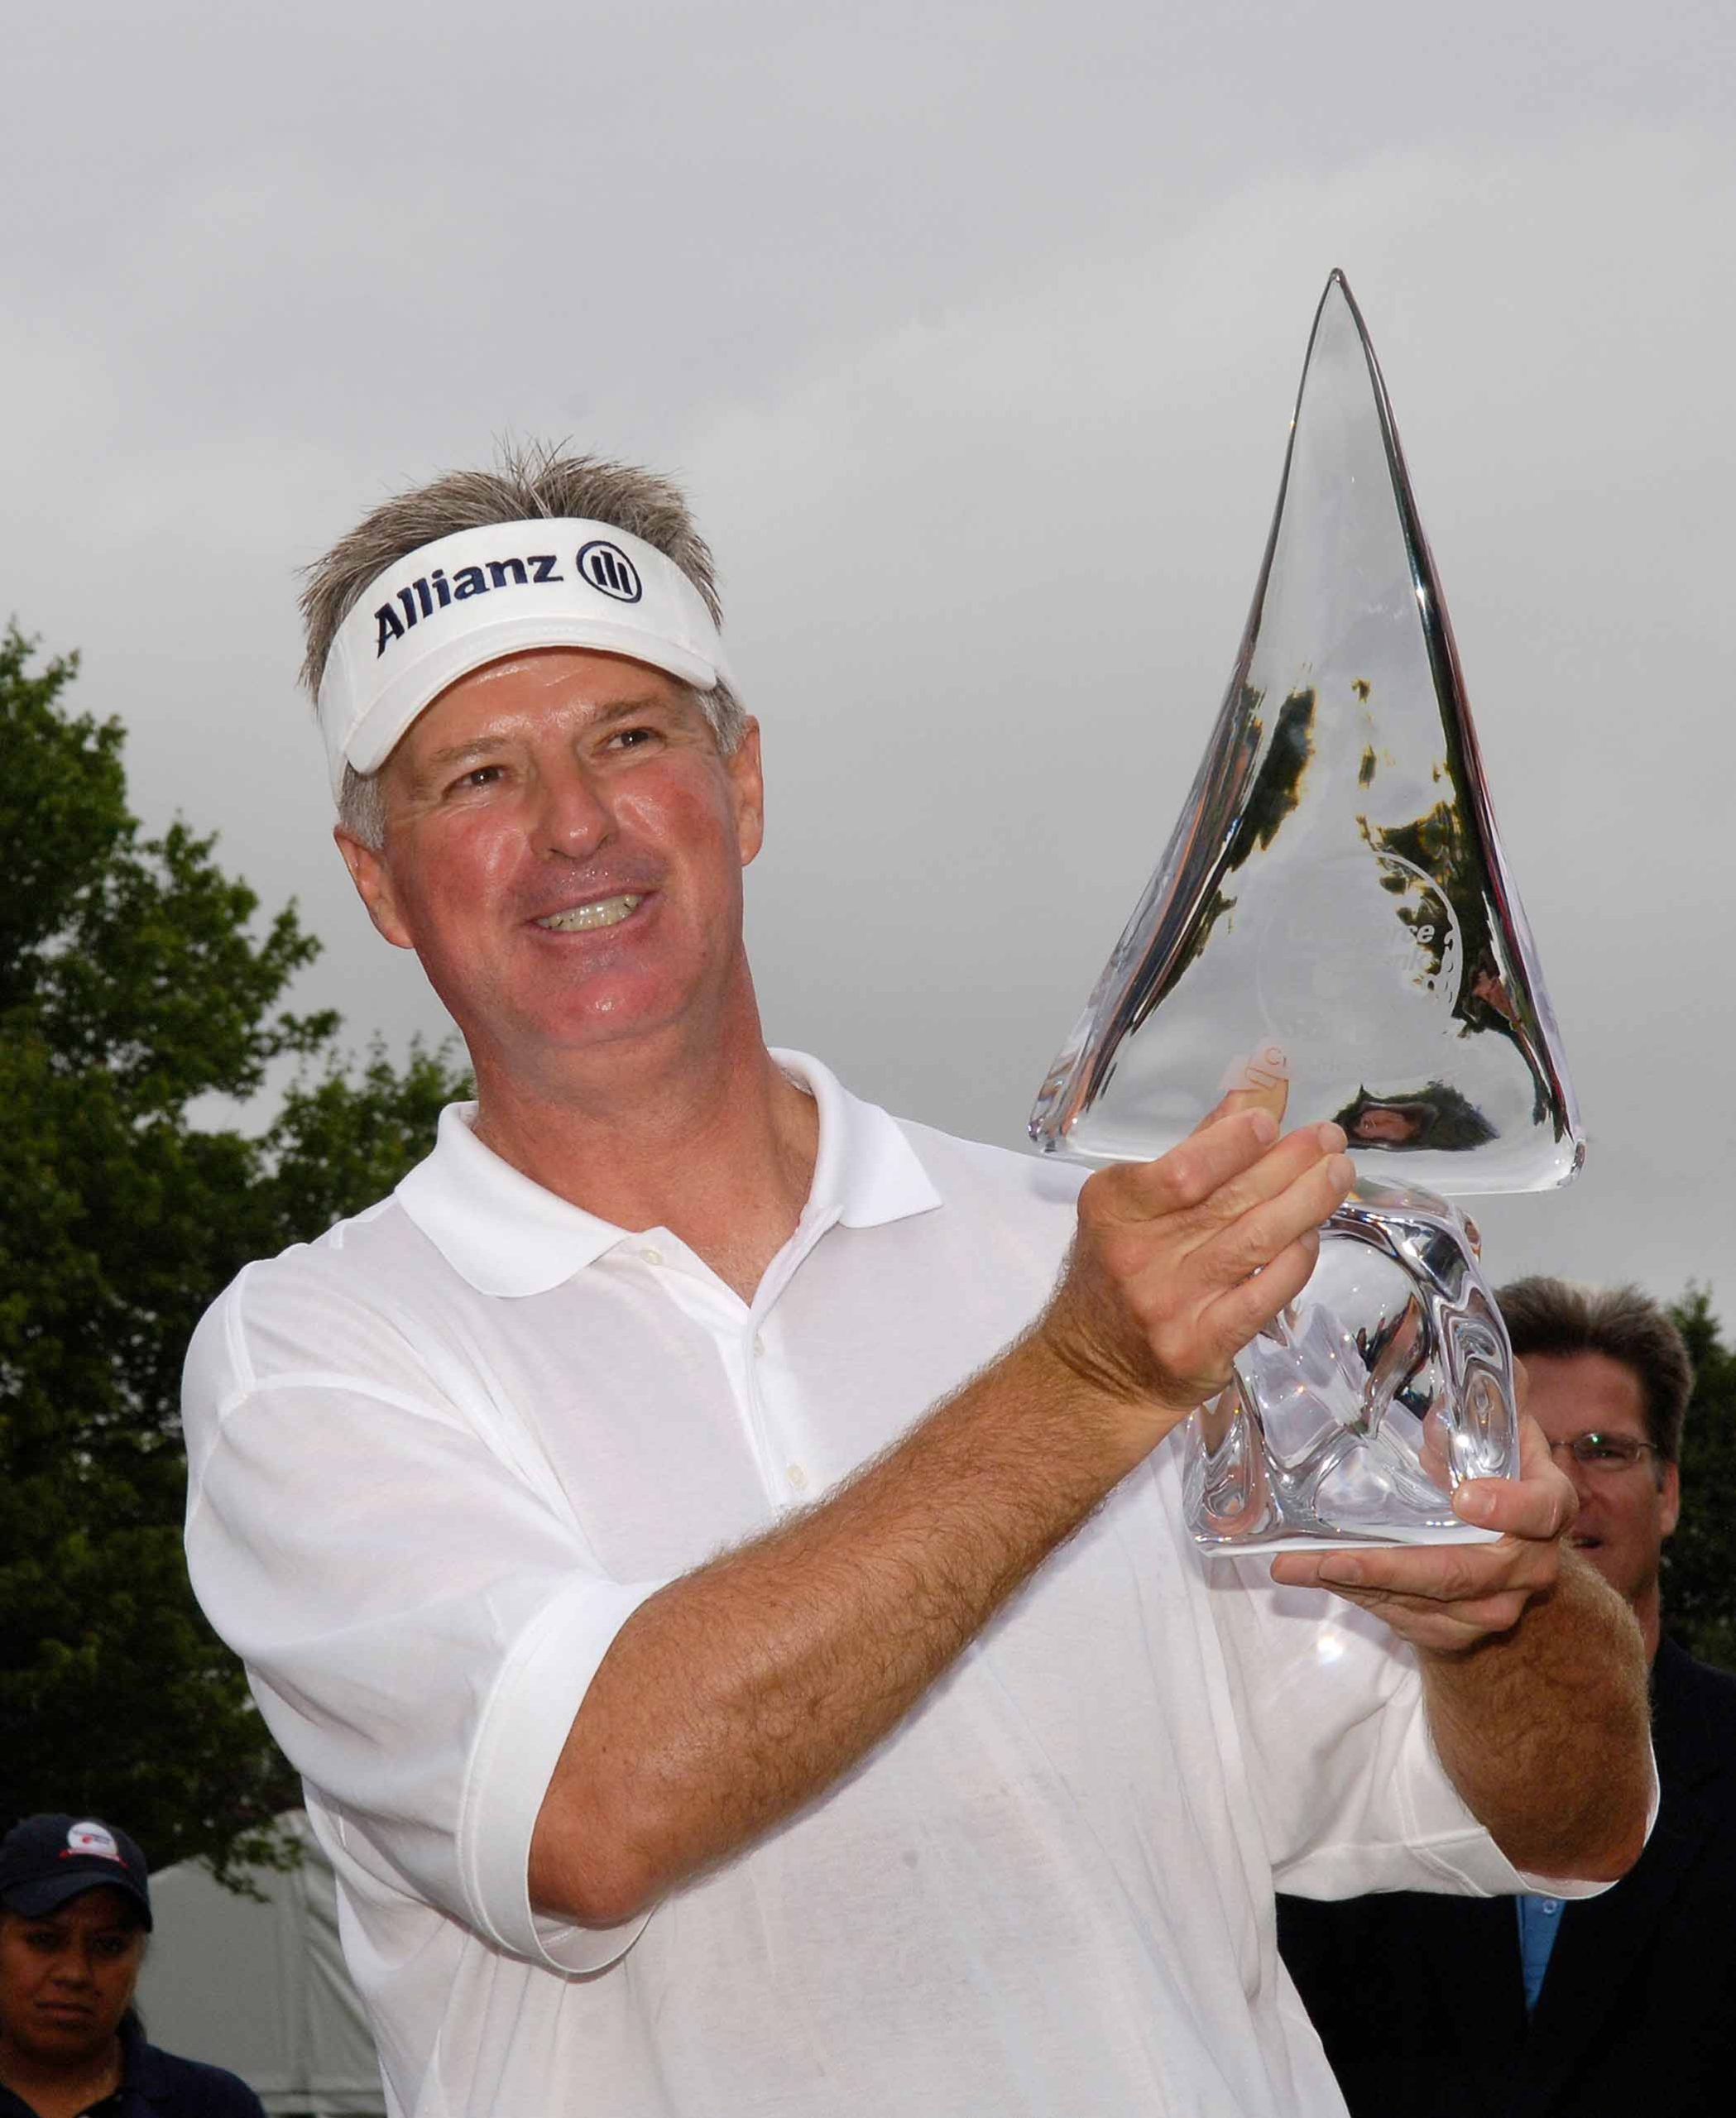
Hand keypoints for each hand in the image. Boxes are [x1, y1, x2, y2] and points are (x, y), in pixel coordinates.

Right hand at [1038, 1093, 1354, 1424]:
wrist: (1094, 1369)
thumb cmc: (1120, 1272)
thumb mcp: (1136, 1204)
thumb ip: (1199, 1148)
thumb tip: (1256, 1091)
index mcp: (1114, 1207)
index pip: (1183, 1170)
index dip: (1234, 1142)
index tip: (1272, 1120)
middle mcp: (1137, 1254)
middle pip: (1229, 1200)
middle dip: (1289, 1163)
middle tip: (1328, 1140)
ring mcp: (1170, 1303)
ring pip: (1254, 1241)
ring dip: (1306, 1202)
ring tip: (1338, 1174)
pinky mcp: (1201, 1344)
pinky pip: (1264, 1294)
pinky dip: (1295, 1259)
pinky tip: (1313, 1234)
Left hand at [1269, 1411, 1578, 1652]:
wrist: (1509, 1547)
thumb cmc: (1493, 1470)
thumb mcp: (1493, 1427)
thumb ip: (1484, 1390)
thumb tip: (1467, 1329)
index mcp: (1547, 1502)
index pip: (1542, 1507)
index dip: (1508, 1506)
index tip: (1463, 1497)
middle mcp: (1531, 1563)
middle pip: (1465, 1572)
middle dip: (1391, 1566)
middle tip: (1329, 1557)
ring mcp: (1499, 1605)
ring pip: (1430, 1604)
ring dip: (1361, 1586)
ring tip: (1298, 1566)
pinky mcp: (1462, 1631)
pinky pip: (1412, 1622)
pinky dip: (1365, 1600)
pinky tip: (1322, 1577)